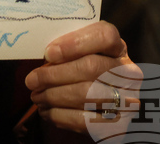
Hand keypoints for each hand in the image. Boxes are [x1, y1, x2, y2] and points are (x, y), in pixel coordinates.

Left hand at [25, 21, 140, 133]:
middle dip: (54, 75)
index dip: (75, 43)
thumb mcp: (81, 54)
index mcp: (118, 47)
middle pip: (91, 67)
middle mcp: (128, 72)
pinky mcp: (119, 125)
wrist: (108, 106)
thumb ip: (67, 49)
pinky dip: (60, 115)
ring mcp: (128, 99)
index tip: (48, 53)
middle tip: (31, 80)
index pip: (104, 35)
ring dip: (54, 96)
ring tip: (36, 96)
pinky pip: (86, 120)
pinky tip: (46, 111)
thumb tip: (47, 55)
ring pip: (87, 94)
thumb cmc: (86, 72)